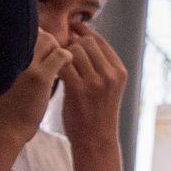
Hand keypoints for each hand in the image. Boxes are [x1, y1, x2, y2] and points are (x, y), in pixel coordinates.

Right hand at [0, 30, 69, 146]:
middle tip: (53, 53)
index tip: (39, 47)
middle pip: (34, 32)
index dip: (31, 36)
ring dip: (57, 48)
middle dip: (47, 40)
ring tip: (59, 61)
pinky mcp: (39, 77)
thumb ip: (0, 66)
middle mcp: (8, 55)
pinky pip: (60, 56)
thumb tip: (8, 58)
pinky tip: (67, 64)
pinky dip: (66, 57)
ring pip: (49, 40)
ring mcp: (25, 65)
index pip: (17, 32)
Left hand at [59, 26, 127, 148]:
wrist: (95, 139)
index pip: (100, 41)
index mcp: (120, 71)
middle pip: (87, 42)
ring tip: (55, 61)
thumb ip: (100, 65)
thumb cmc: (98, 112)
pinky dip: (55, 63)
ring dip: (62, 52)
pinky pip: (63, 64)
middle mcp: (111, 75)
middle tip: (59, 50)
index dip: (82, 32)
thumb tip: (80, 37)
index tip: (70, 31)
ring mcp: (96, 83)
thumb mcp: (109, 87)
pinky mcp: (79, 90)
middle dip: (71, 42)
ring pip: (74, 50)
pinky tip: (51, 69)